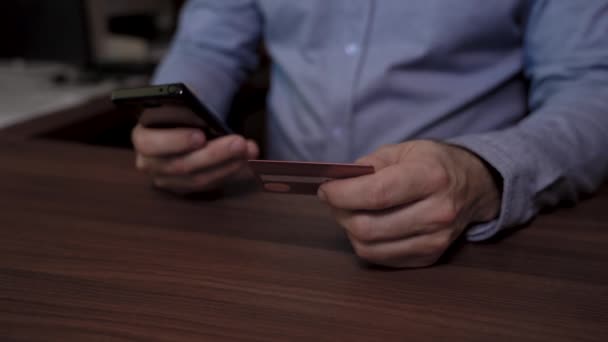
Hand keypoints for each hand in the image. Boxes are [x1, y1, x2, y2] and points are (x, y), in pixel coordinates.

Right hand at [131, 109, 258, 194]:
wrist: (182, 121)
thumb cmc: (180, 109)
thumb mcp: (179, 100)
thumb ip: (185, 104)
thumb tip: (201, 110)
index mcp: (142, 138)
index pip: (151, 144)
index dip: (176, 141)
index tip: (201, 135)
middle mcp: (150, 164)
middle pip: (182, 166)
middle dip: (214, 154)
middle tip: (239, 143)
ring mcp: (168, 180)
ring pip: (200, 179)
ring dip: (228, 165)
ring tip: (249, 150)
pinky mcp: (187, 188)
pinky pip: (211, 184)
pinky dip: (231, 171)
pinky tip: (249, 160)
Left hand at [318, 140, 500, 267]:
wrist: (473, 186)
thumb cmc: (432, 163)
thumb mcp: (402, 150)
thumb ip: (368, 165)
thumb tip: (336, 182)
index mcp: (430, 177)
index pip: (377, 194)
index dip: (342, 194)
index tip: (325, 189)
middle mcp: (437, 212)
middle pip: (368, 226)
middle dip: (340, 212)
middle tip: (335, 199)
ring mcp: (435, 240)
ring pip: (369, 247)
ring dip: (349, 230)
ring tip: (351, 211)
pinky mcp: (429, 257)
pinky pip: (380, 258)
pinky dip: (365, 243)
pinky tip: (369, 224)